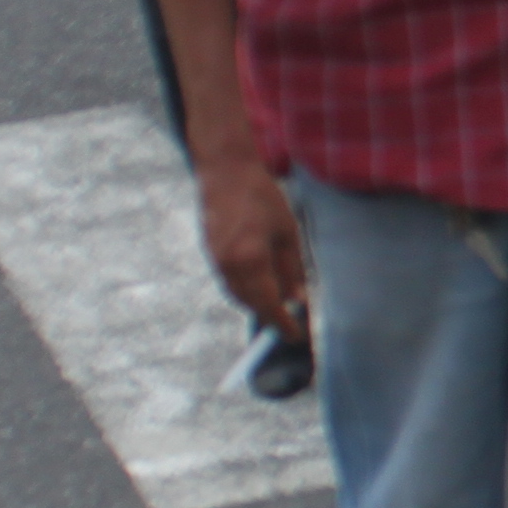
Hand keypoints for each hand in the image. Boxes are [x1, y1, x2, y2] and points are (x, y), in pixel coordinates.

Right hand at [197, 153, 310, 335]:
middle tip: (289, 321)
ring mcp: (215, 260)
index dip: (281, 322)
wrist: (225, 172)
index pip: (267, 303)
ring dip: (255, 303)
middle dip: (269, 315)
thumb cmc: (262, 197)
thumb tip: (298, 298)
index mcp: (251, 259)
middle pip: (250, 304)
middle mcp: (229, 265)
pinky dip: (244, 290)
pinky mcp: (210, 253)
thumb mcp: (288, 232)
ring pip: (236, 295)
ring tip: (277, 305)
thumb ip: (292, 269)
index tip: (294, 335)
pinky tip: (259, 285)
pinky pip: (228, 282)